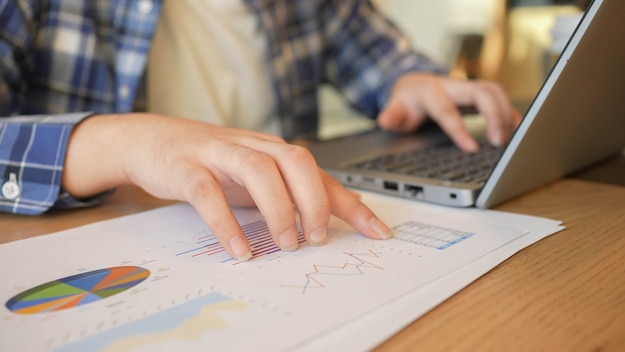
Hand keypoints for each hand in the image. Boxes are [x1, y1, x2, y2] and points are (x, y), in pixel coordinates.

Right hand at [62, 114, 392, 260]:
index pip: (320, 174)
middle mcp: (252, 147)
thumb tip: (335, 213)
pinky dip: (226, 223)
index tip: (378, 232)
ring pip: (258, 171)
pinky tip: (240, 250)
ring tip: (286, 244)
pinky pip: (208, 193)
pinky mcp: (186, 167)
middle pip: (295, 161)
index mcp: (273, 151)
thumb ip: (290, 190)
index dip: (351, 204)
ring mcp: (218, 153)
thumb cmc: (211, 161)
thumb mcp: (255, 174)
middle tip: (316, 238)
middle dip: (314, 201)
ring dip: (279, 209)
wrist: (151, 139)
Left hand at [377, 73, 521, 151]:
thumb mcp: (394, 109)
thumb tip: (385, 121)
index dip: (460, 130)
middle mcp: (453, 85)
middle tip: (500, 143)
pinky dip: (510, 113)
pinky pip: (500, 98)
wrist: (413, 84)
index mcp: (431, 92)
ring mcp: (468, 88)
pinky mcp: (478, 94)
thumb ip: (391, 116)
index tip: (472, 150)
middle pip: (481, 92)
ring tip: (514, 139)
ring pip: (495, 91)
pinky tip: (517, 131)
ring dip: (506, 113)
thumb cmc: (406, 102)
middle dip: (494, 115)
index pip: (448, 111)